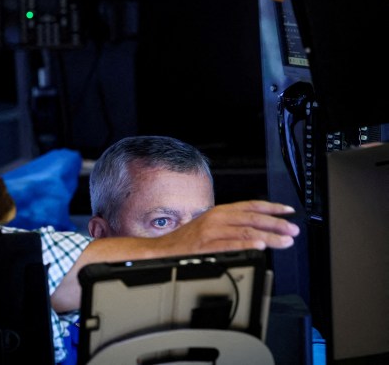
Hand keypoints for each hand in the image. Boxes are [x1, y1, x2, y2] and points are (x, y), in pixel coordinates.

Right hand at [157, 199, 298, 253]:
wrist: (162, 249)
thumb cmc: (186, 240)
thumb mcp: (209, 225)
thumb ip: (230, 224)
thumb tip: (258, 229)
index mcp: (219, 212)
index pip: (250, 206)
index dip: (271, 208)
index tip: (288, 211)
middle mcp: (216, 218)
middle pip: (252, 218)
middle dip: (276, 224)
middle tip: (293, 230)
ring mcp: (211, 232)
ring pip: (245, 232)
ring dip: (268, 236)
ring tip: (284, 241)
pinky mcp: (206, 247)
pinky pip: (230, 245)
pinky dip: (246, 246)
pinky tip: (260, 247)